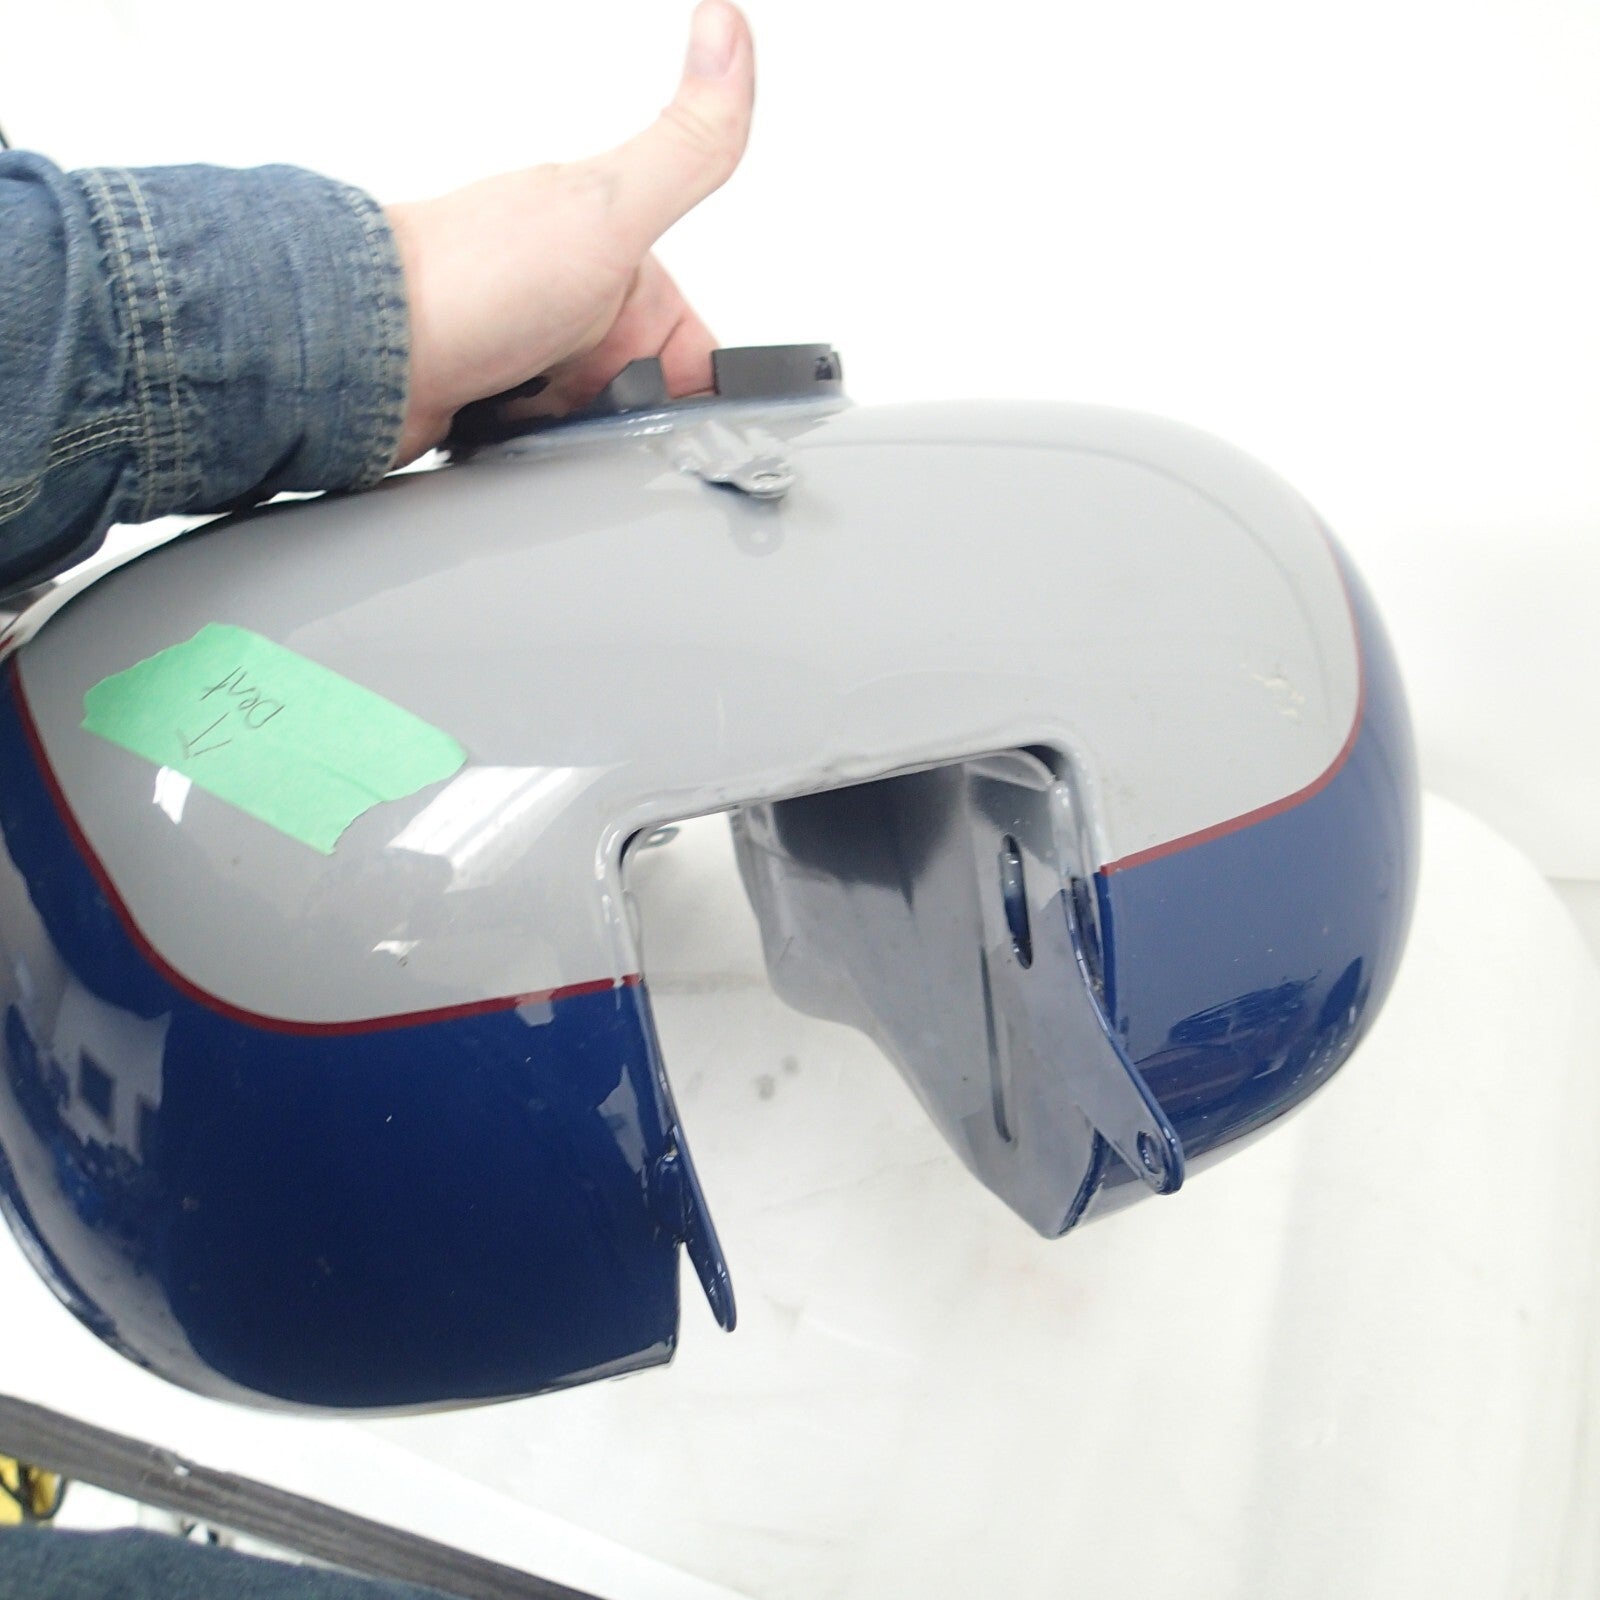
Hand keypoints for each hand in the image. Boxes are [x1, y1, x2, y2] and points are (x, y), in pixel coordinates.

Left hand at [385, 0, 754, 463]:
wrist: (358, 345)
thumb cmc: (469, 278)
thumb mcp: (610, 208)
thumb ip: (689, 142)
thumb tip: (729, 30)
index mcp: (621, 254)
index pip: (697, 349)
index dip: (683, 382)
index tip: (656, 386)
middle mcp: (579, 297)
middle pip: (645, 398)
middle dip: (620, 412)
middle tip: (577, 392)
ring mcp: (536, 346)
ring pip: (595, 424)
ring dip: (572, 432)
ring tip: (530, 406)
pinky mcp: (496, 394)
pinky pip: (543, 441)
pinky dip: (532, 446)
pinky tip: (505, 424)